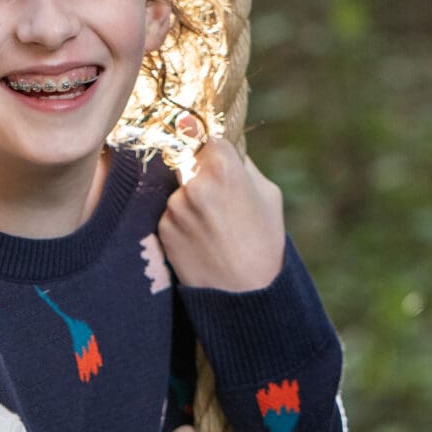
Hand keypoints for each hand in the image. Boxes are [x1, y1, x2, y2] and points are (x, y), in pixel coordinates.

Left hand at [157, 137, 286, 289]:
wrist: (244, 295)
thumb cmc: (265, 242)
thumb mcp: (268, 195)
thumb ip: (244, 166)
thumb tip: (226, 147)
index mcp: (223, 166)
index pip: (208, 136)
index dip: (215, 148)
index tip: (217, 156)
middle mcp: (193, 182)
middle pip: (188, 159)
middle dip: (199, 170)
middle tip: (217, 194)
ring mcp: (174, 205)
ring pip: (178, 187)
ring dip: (190, 198)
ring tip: (213, 224)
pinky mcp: (162, 227)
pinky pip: (171, 212)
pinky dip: (183, 220)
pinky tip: (202, 238)